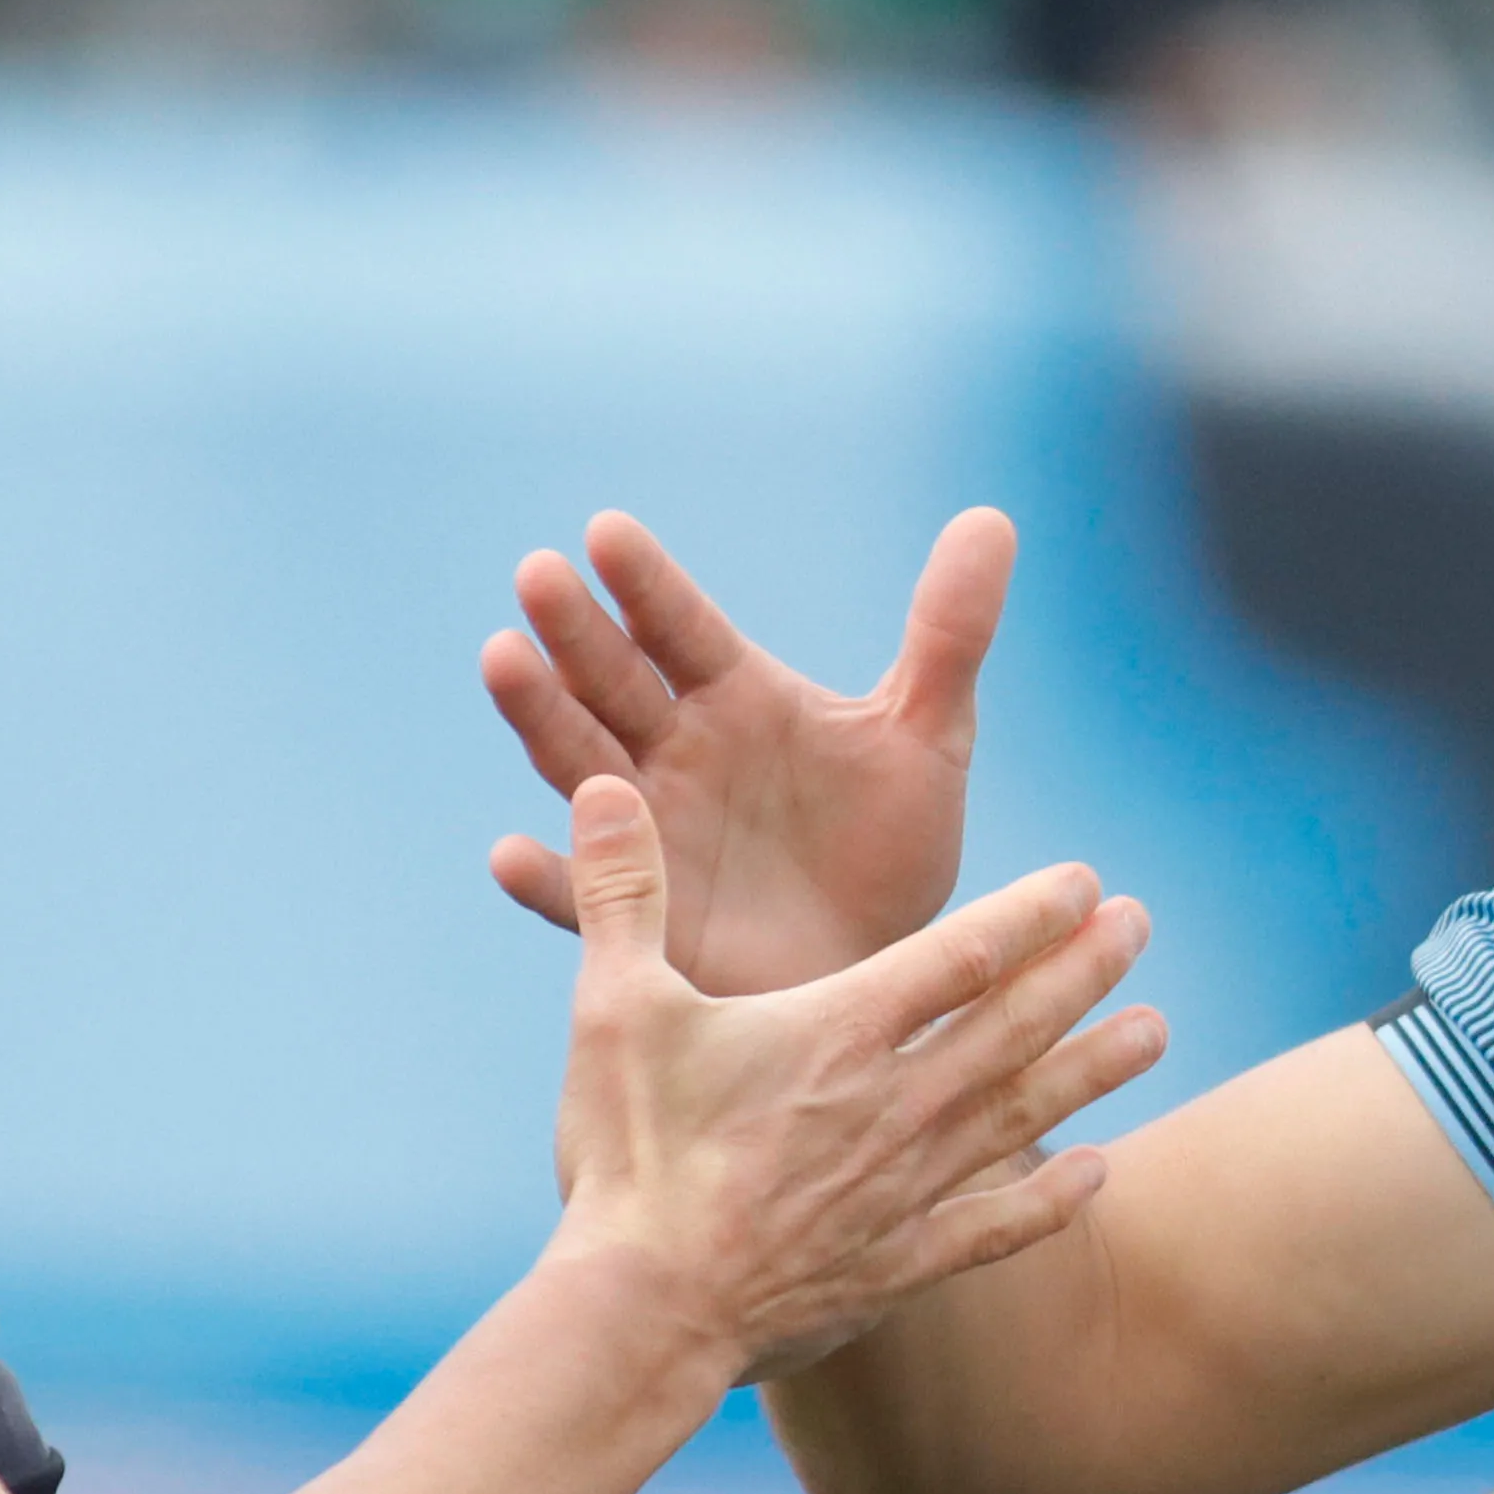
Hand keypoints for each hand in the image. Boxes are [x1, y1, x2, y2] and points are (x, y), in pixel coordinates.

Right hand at [482, 508, 1002, 996]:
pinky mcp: (638, 916)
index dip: (647, 584)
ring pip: (580, 763)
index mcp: (734, 697)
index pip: (681, 627)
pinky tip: (510, 856)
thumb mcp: (928, 736)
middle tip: (538, 576)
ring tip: (501, 657)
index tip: (608, 531)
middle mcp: (674, 750)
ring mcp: (645, 830)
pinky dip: (546, 879)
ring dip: (540, 714)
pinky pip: (581, 895)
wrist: (882, 972)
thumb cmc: (891, 848)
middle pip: (613, 681)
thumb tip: (991, 521)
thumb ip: (948, 634)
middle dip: (575, 632)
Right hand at [532, 776, 1162, 1379]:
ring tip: (1157, 1030)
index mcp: (838, 1034)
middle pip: (1016, 1025)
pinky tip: (1101, 1175)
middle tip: (1142, 925)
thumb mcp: (613, 1009)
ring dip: (1096, 1068)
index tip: (1085, 882)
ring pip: (1026, 1115)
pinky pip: (996, 1227)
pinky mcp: (899, 1266)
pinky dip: (1052, 1200)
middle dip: (1084, 968)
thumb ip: (623, 892)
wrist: (644, 1312)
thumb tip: (601, 788)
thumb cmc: (630, 1157)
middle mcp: (895, 1105)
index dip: (1030, 914)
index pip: (961, 956)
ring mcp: (907, 1190)